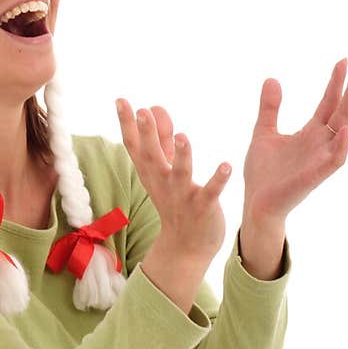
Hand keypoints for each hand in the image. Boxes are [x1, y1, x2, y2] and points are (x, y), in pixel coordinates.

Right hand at [116, 98, 231, 263]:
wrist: (185, 247)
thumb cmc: (175, 202)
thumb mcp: (163, 170)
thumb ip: (161, 139)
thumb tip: (152, 107)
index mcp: (152, 172)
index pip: (135, 145)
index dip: (127, 124)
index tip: (121, 100)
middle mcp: (163, 182)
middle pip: (152, 157)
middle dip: (148, 134)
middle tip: (142, 112)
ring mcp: (182, 195)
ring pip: (180, 173)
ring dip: (181, 155)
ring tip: (183, 136)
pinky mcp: (203, 207)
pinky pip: (210, 192)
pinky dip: (218, 180)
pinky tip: (226, 165)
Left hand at [242, 58, 347, 221]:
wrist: (256, 202)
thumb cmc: (262, 172)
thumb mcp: (263, 132)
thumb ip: (269, 108)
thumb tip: (272, 78)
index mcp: (310, 134)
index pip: (328, 104)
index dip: (336, 84)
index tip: (344, 62)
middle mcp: (320, 144)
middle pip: (342, 113)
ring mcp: (320, 160)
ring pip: (347, 134)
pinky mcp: (315, 176)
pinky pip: (335, 160)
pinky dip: (343, 145)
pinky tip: (347, 129)